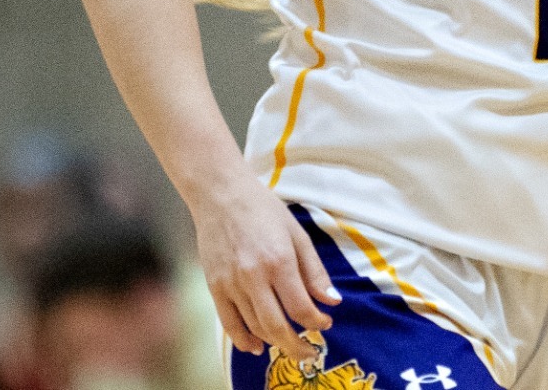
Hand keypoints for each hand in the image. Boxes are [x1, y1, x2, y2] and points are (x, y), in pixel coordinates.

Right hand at [190, 175, 340, 363]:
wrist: (221, 195)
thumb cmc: (263, 209)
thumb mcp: (297, 234)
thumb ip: (314, 271)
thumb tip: (332, 301)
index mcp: (279, 261)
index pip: (301, 308)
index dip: (317, 322)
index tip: (326, 323)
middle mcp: (253, 277)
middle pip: (277, 327)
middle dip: (298, 346)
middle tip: (311, 352)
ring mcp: (231, 284)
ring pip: (255, 328)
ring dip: (275, 343)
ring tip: (290, 345)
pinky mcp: (214, 287)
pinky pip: (229, 324)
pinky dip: (243, 340)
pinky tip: (257, 346)